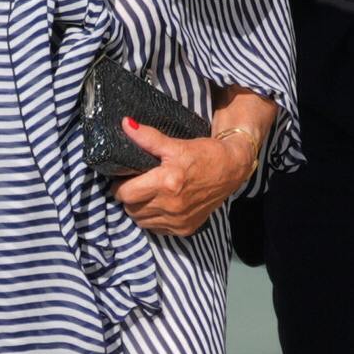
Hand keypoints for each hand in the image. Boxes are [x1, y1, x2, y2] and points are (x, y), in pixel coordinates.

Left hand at [111, 123, 254, 237]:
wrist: (232, 169)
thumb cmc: (204, 154)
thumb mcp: (176, 144)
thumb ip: (148, 138)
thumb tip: (126, 124)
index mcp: (166, 183)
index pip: (125, 193)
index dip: (120, 185)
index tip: (125, 178)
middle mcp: (171, 206)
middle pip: (130, 209)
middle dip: (129, 197)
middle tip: (136, 185)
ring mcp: (178, 220)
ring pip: (141, 221)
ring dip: (140, 210)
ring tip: (148, 195)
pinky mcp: (185, 229)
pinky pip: (157, 229)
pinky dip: (154, 219)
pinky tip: (161, 205)